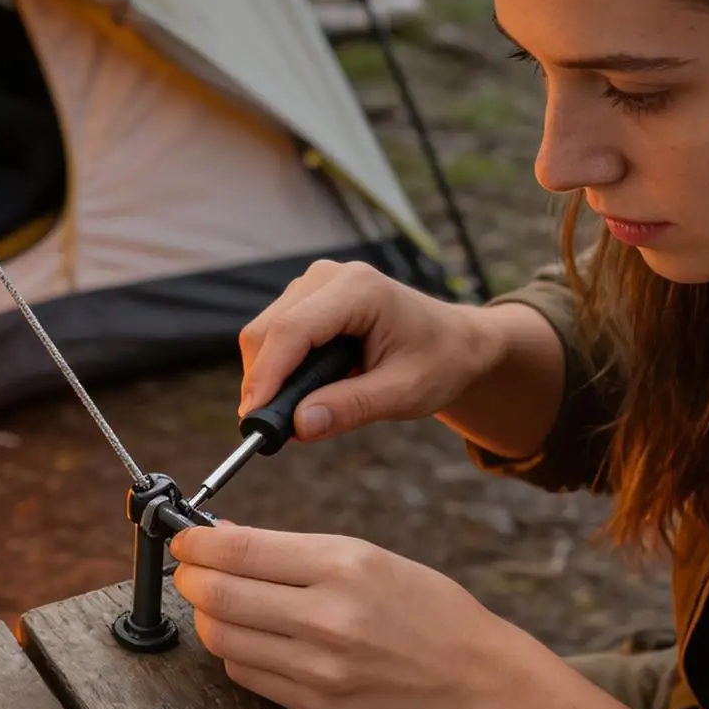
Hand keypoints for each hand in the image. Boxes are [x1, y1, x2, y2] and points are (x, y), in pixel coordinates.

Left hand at [169, 523, 507, 708]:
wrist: (469, 674)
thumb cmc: (422, 607)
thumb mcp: (365, 555)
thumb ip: (290, 549)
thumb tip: (222, 535)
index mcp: (343, 566)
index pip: (240, 550)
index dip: (197, 543)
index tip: (185, 539)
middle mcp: (327, 616)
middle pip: (219, 595)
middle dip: (190, 578)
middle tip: (188, 569)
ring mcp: (316, 666)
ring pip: (221, 636)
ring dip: (205, 615)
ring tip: (216, 601)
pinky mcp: (311, 702)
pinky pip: (242, 672)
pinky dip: (232, 648)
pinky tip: (248, 634)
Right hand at [239, 261, 497, 440]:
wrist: (455, 343)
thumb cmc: (439, 362)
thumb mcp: (404, 393)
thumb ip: (352, 408)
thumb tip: (299, 425)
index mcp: (359, 289)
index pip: (293, 330)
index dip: (267, 376)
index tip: (253, 419)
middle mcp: (329, 277)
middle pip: (267, 331)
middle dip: (262, 383)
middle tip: (273, 431)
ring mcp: (314, 285)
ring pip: (262, 334)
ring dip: (267, 378)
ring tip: (295, 414)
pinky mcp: (306, 300)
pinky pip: (272, 336)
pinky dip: (274, 370)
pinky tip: (300, 393)